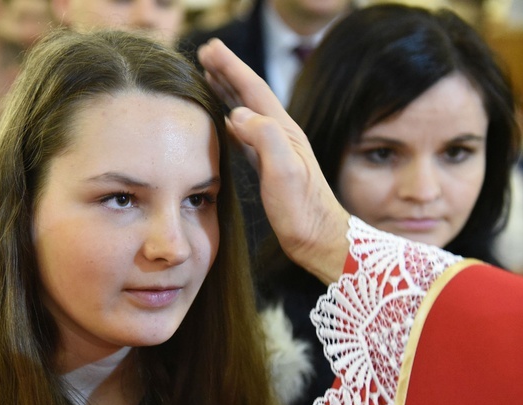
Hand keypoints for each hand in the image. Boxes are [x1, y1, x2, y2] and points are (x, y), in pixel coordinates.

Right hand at [197, 39, 349, 283]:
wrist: (317, 237)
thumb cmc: (301, 209)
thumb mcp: (284, 171)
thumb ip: (264, 138)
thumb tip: (237, 114)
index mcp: (282, 130)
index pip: (253, 89)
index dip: (230, 67)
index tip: (209, 48)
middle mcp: (279, 134)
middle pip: (249, 94)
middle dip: (227, 71)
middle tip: (205, 53)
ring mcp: (274, 149)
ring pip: (245, 111)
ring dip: (227, 91)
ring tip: (209, 77)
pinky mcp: (267, 166)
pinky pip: (243, 133)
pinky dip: (230, 118)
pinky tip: (223, 120)